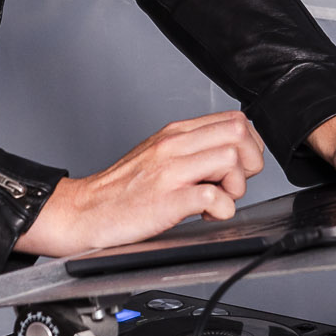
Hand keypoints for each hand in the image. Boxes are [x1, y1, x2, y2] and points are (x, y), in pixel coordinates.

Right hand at [14, 110, 266, 256]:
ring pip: (231, 160)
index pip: (235, 120)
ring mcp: (169, 171)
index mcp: (175, 133)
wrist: (85, 211)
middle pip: (239, 133)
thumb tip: (233, 156)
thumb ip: (192, 150)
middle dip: (250, 163)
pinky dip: (221, 210)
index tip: (240, 167)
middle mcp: (173, 145)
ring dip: (236, 187)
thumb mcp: (159, 155)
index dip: (249, 145)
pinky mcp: (166, 200)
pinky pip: (213, 197)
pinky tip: (207, 215)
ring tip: (218, 199)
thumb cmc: (123, 190)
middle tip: (233, 184)